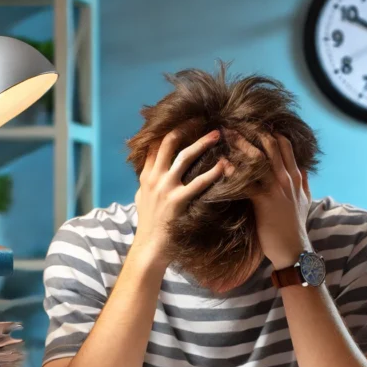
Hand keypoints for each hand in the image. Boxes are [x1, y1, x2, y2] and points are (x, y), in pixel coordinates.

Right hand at [133, 130, 225, 267]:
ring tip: (217, 135)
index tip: (185, 118)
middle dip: (186, 128)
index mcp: (146, 175)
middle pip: (169, 142)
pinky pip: (199, 183)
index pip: (155, 143)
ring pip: (184, 157)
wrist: (150, 248)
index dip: (170, 128)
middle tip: (202, 119)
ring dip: (202, 143)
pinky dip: (213, 172)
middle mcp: (154, 178)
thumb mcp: (142, 197)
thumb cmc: (149, 224)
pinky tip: (224, 165)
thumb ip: (147, 180)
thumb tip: (150, 166)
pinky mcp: (178, 202)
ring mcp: (165, 189)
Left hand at [229, 131, 311, 269]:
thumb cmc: (295, 226)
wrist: (294, 250)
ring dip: (240, 145)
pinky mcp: (263, 202)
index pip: (284, 144)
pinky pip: (245, 183)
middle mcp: (286, 178)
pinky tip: (219, 165)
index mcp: (294, 176)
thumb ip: (302, 181)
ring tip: (225, 135)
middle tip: (232, 122)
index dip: (268, 130)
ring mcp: (275, 189)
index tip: (252, 122)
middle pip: (269, 145)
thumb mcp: (304, 200)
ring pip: (258, 159)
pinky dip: (232, 173)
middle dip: (252, 131)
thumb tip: (301, 166)